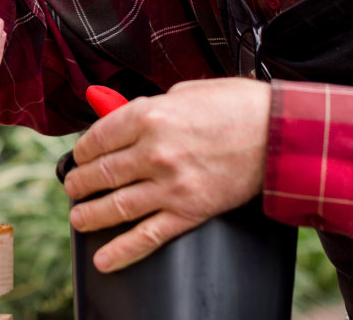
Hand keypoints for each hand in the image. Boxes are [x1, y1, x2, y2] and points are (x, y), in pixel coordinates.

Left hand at [62, 78, 270, 272]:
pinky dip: (122, 251)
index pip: (97, 139)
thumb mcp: (184, 93)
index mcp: (148, 116)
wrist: (280, 133)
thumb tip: (124, 118)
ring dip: (90, 215)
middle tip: (72, 188)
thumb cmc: (236, 107)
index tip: (78, 158)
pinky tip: (104, 259)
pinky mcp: (189, 211)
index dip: (81, 152)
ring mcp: (170, 185)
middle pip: (100, 174)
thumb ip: (150, 107)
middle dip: (79, 184)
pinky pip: (147, 236)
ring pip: (116, 206)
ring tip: (79, 218)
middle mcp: (153, 152)